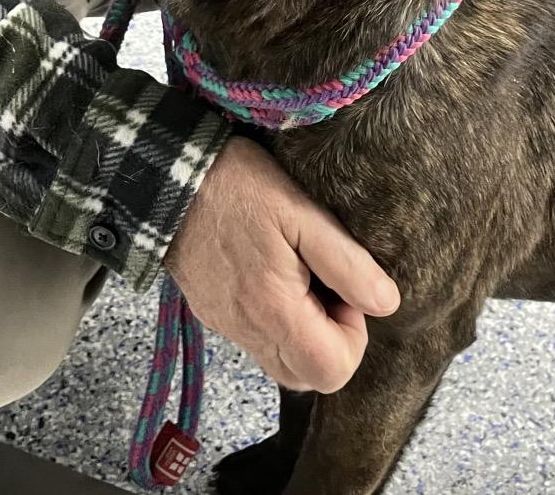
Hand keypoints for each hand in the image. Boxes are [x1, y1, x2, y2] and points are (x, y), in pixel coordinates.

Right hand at [165, 136, 400, 392]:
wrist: (168, 177)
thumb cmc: (238, 187)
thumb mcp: (302, 212)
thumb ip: (346, 263)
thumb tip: (386, 302)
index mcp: (274, 310)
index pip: (333, 371)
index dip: (354, 335)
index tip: (343, 287)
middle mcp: (248, 331)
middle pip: (309, 377)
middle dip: (332, 339)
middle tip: (326, 283)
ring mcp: (226, 325)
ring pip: (282, 363)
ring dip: (306, 332)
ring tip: (303, 276)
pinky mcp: (212, 312)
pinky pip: (257, 340)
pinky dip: (278, 322)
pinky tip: (276, 272)